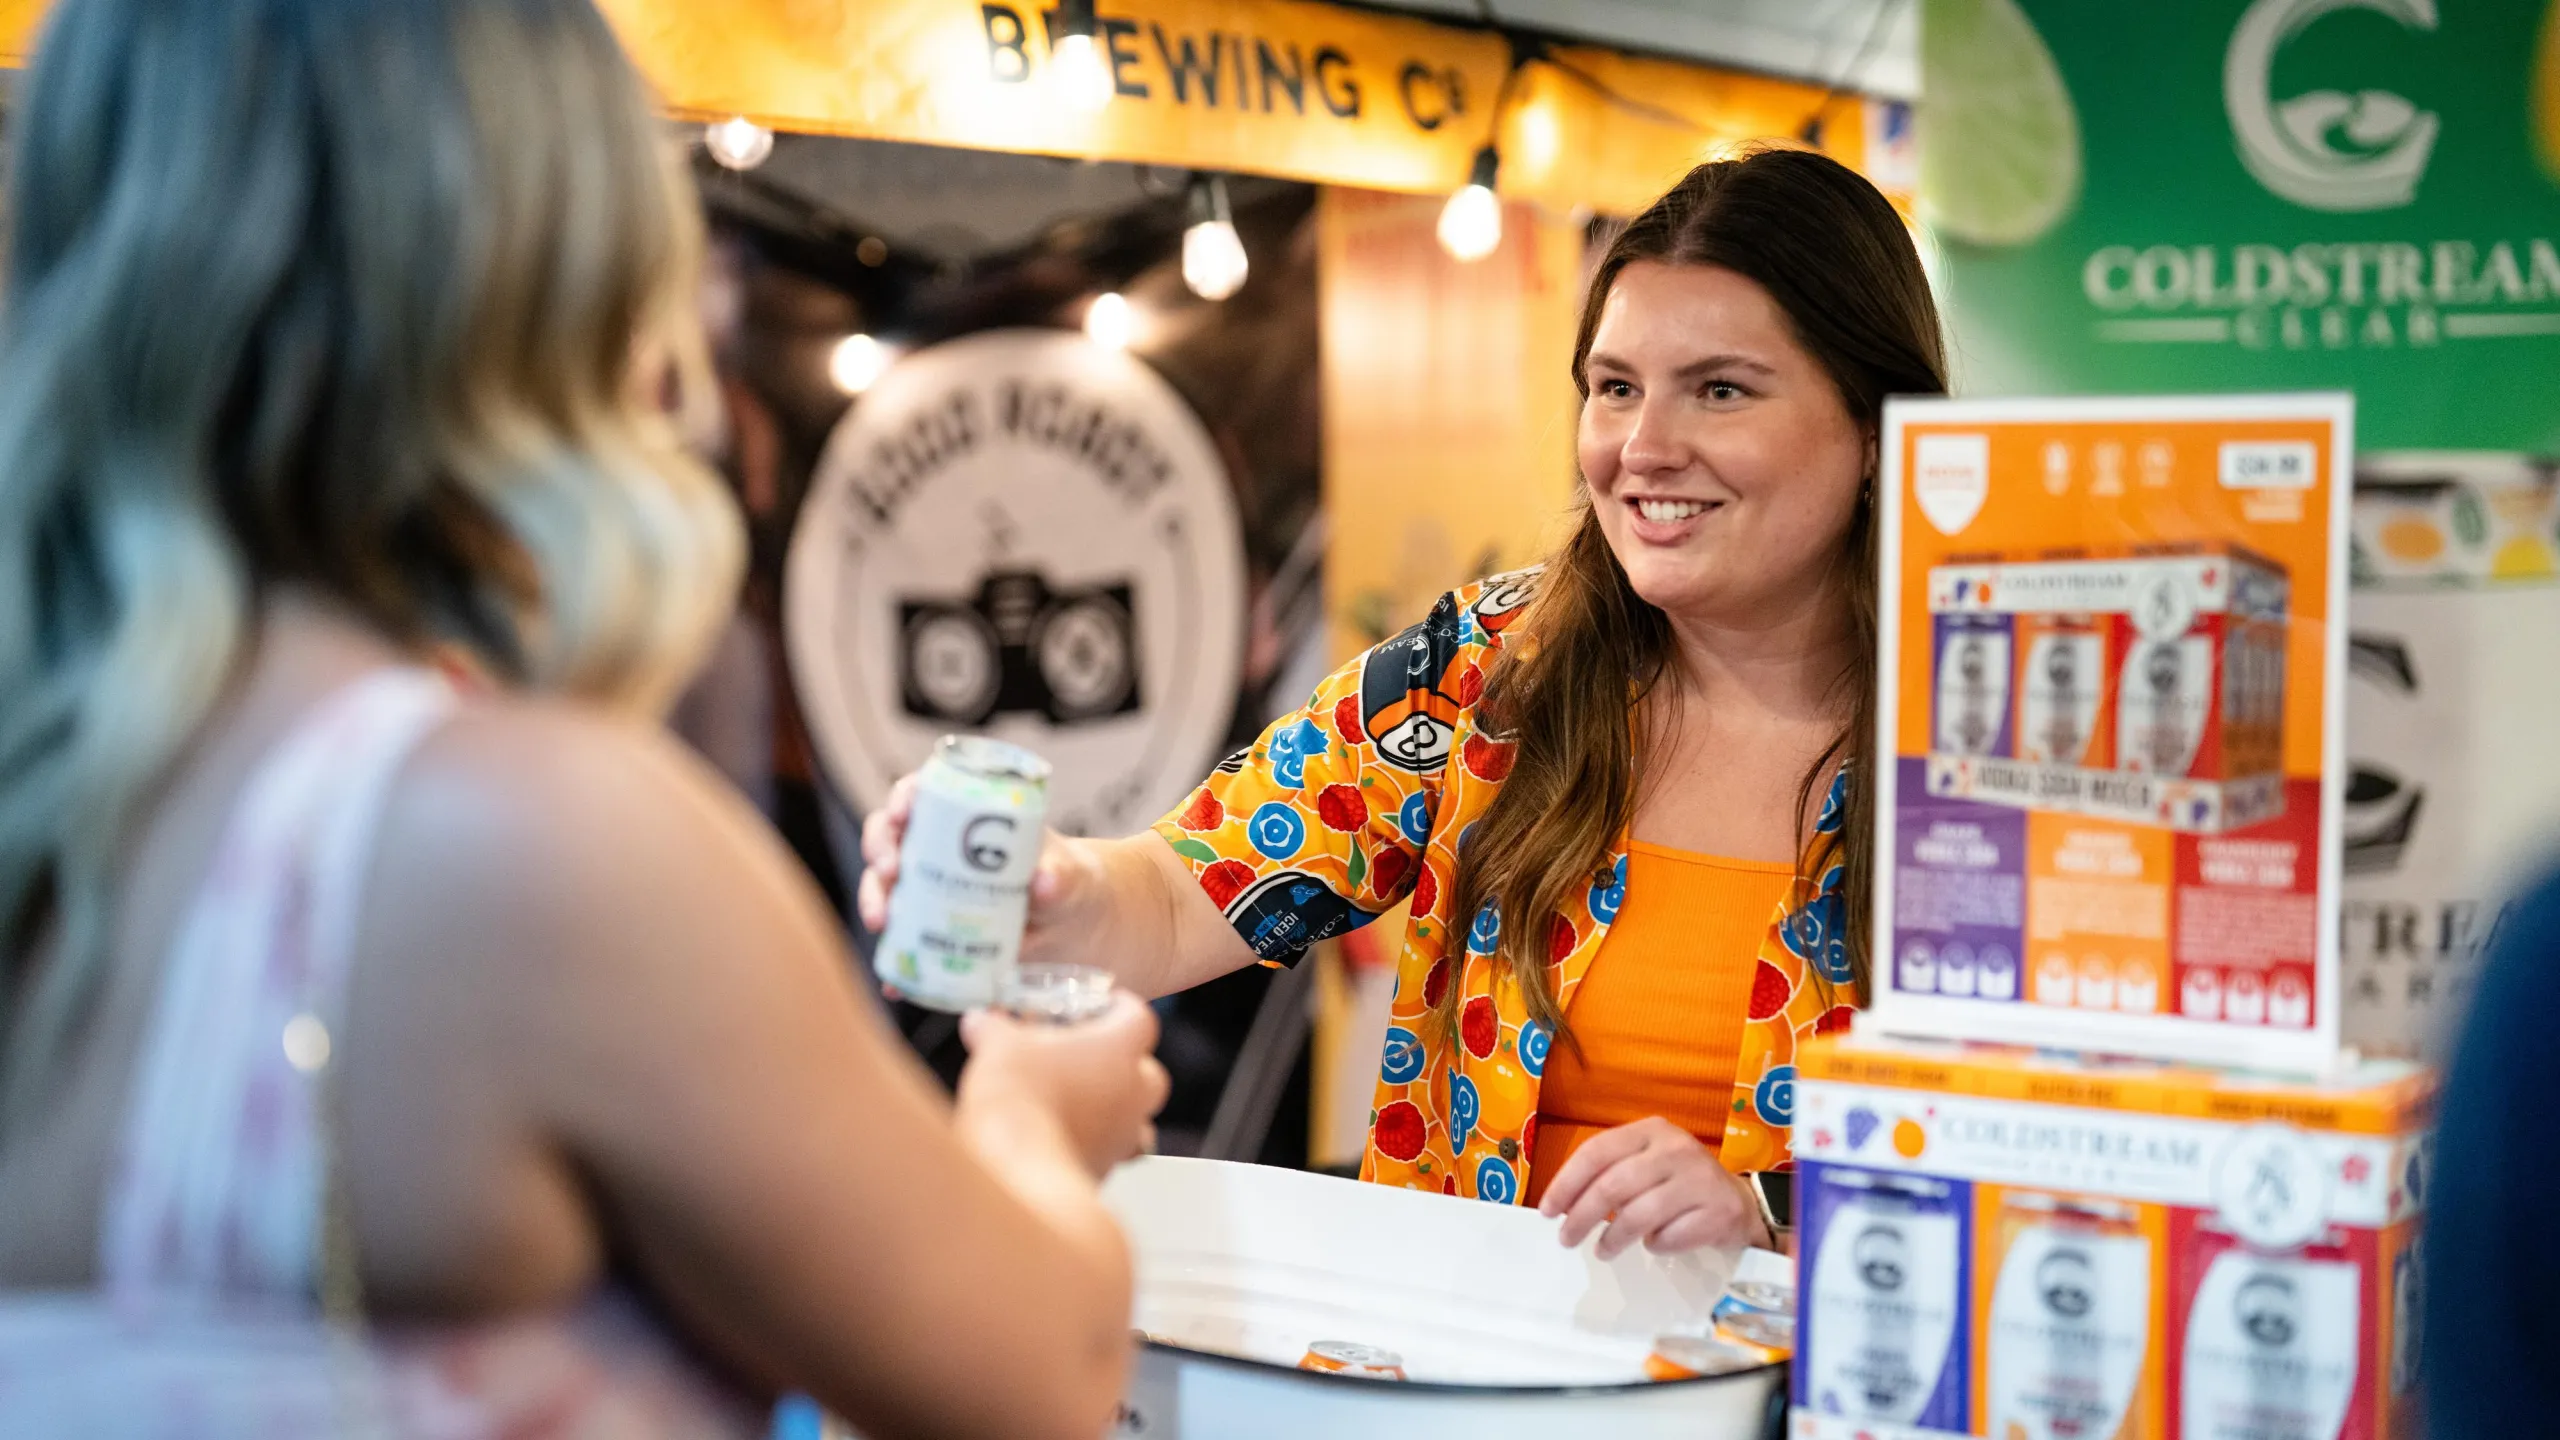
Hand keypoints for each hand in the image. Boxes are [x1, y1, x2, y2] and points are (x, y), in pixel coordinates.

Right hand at [857, 772, 1100, 965]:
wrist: (1074, 926)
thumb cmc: (1068, 881)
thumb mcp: (1068, 875)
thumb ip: (1059, 876)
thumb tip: (1044, 880)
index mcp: (967, 819)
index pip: (923, 794)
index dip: (903, 798)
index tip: (902, 814)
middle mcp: (939, 850)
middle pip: (891, 838)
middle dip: (881, 851)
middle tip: (891, 873)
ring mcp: (931, 891)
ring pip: (887, 887)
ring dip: (876, 901)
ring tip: (882, 923)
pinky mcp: (932, 931)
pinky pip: (904, 943)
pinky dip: (896, 962)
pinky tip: (895, 981)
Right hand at [955, 991, 1169, 1178]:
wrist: (1018, 1170)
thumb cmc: (1021, 1100)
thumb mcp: (998, 1047)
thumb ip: (993, 1030)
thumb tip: (980, 1023)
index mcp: (1118, 1049)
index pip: (1139, 1017)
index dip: (1122, 1009)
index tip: (1107, 1005)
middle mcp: (1132, 1093)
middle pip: (1148, 1071)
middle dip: (1124, 1063)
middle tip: (1088, 1057)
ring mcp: (1123, 1136)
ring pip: (1136, 1118)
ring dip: (1114, 1109)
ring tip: (1078, 1102)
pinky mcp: (1105, 1170)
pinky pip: (1111, 1153)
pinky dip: (1093, 1143)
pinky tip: (1060, 1138)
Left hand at [1535, 1116, 1768, 1258]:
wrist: (1740, 1202)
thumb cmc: (1679, 1183)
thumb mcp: (1646, 1162)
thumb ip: (1609, 1172)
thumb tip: (1561, 1203)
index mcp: (1651, 1130)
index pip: (1597, 1152)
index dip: (1566, 1183)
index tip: (1547, 1210)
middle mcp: (1676, 1149)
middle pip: (1614, 1185)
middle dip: (1582, 1216)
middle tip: (1566, 1239)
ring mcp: (1700, 1180)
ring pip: (1640, 1214)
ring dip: (1613, 1238)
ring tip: (1602, 1251)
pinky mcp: (1718, 1212)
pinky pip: (1670, 1236)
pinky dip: (1654, 1245)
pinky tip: (1652, 1245)